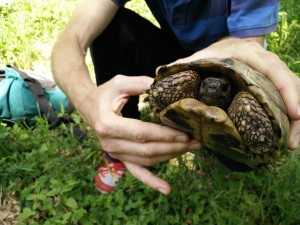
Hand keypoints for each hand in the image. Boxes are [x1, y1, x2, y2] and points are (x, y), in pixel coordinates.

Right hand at [79, 75, 199, 194]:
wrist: (88, 107)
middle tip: (195, 141)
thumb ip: (141, 84)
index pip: (141, 133)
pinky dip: (151, 181)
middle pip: (147, 150)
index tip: (185, 134)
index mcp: (108, 124)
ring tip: (191, 149)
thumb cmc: (104, 94)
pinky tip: (166, 189)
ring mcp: (115, 153)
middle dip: (173, 147)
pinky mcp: (120, 157)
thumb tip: (165, 85)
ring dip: (170, 157)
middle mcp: (110, 143)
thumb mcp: (120, 83)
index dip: (164, 135)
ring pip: (147, 160)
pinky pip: (136, 171)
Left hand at [170, 37, 299, 149]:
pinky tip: (284, 138)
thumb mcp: (199, 58)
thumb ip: (181, 66)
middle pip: (290, 86)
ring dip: (294, 122)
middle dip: (295, 115)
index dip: (286, 90)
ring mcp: (271, 77)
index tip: (295, 113)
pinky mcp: (272, 88)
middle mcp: (266, 65)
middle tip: (291, 143)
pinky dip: (288, 120)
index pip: (274, 69)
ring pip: (293, 95)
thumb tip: (157, 76)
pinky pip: (285, 102)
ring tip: (289, 145)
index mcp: (249, 55)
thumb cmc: (214, 55)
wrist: (227, 47)